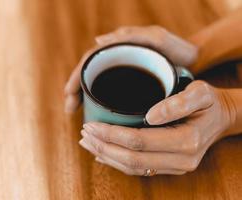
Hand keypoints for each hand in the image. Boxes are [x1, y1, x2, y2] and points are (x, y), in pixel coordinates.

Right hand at [64, 26, 197, 112]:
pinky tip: (96, 117)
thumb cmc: (178, 50)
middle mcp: (117, 63)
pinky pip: (109, 95)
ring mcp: (123, 76)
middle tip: (70, 109)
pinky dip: (99, 104)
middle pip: (90, 75)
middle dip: (75, 91)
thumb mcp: (157, 39)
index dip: (77, 76)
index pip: (90, 61)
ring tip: (77, 114)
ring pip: (97, 86)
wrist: (196, 64)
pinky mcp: (130, 88)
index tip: (69, 94)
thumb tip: (98, 41)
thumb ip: (132, 35)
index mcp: (119, 50)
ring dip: (84, 99)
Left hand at [79, 81, 235, 174]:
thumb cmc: (210, 102)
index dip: (111, 135)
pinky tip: (103, 155)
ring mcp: (175, 166)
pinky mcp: (169, 166)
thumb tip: (150, 116)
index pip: (138, 141)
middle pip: (132, 159)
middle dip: (103, 147)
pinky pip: (139, 169)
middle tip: (84, 134)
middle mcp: (181, 160)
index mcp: (187, 141)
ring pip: (133, 168)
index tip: (91, 124)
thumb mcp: (200, 93)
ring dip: (107, 156)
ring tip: (87, 143)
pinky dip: (117, 163)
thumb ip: (178, 102)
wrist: (222, 118)